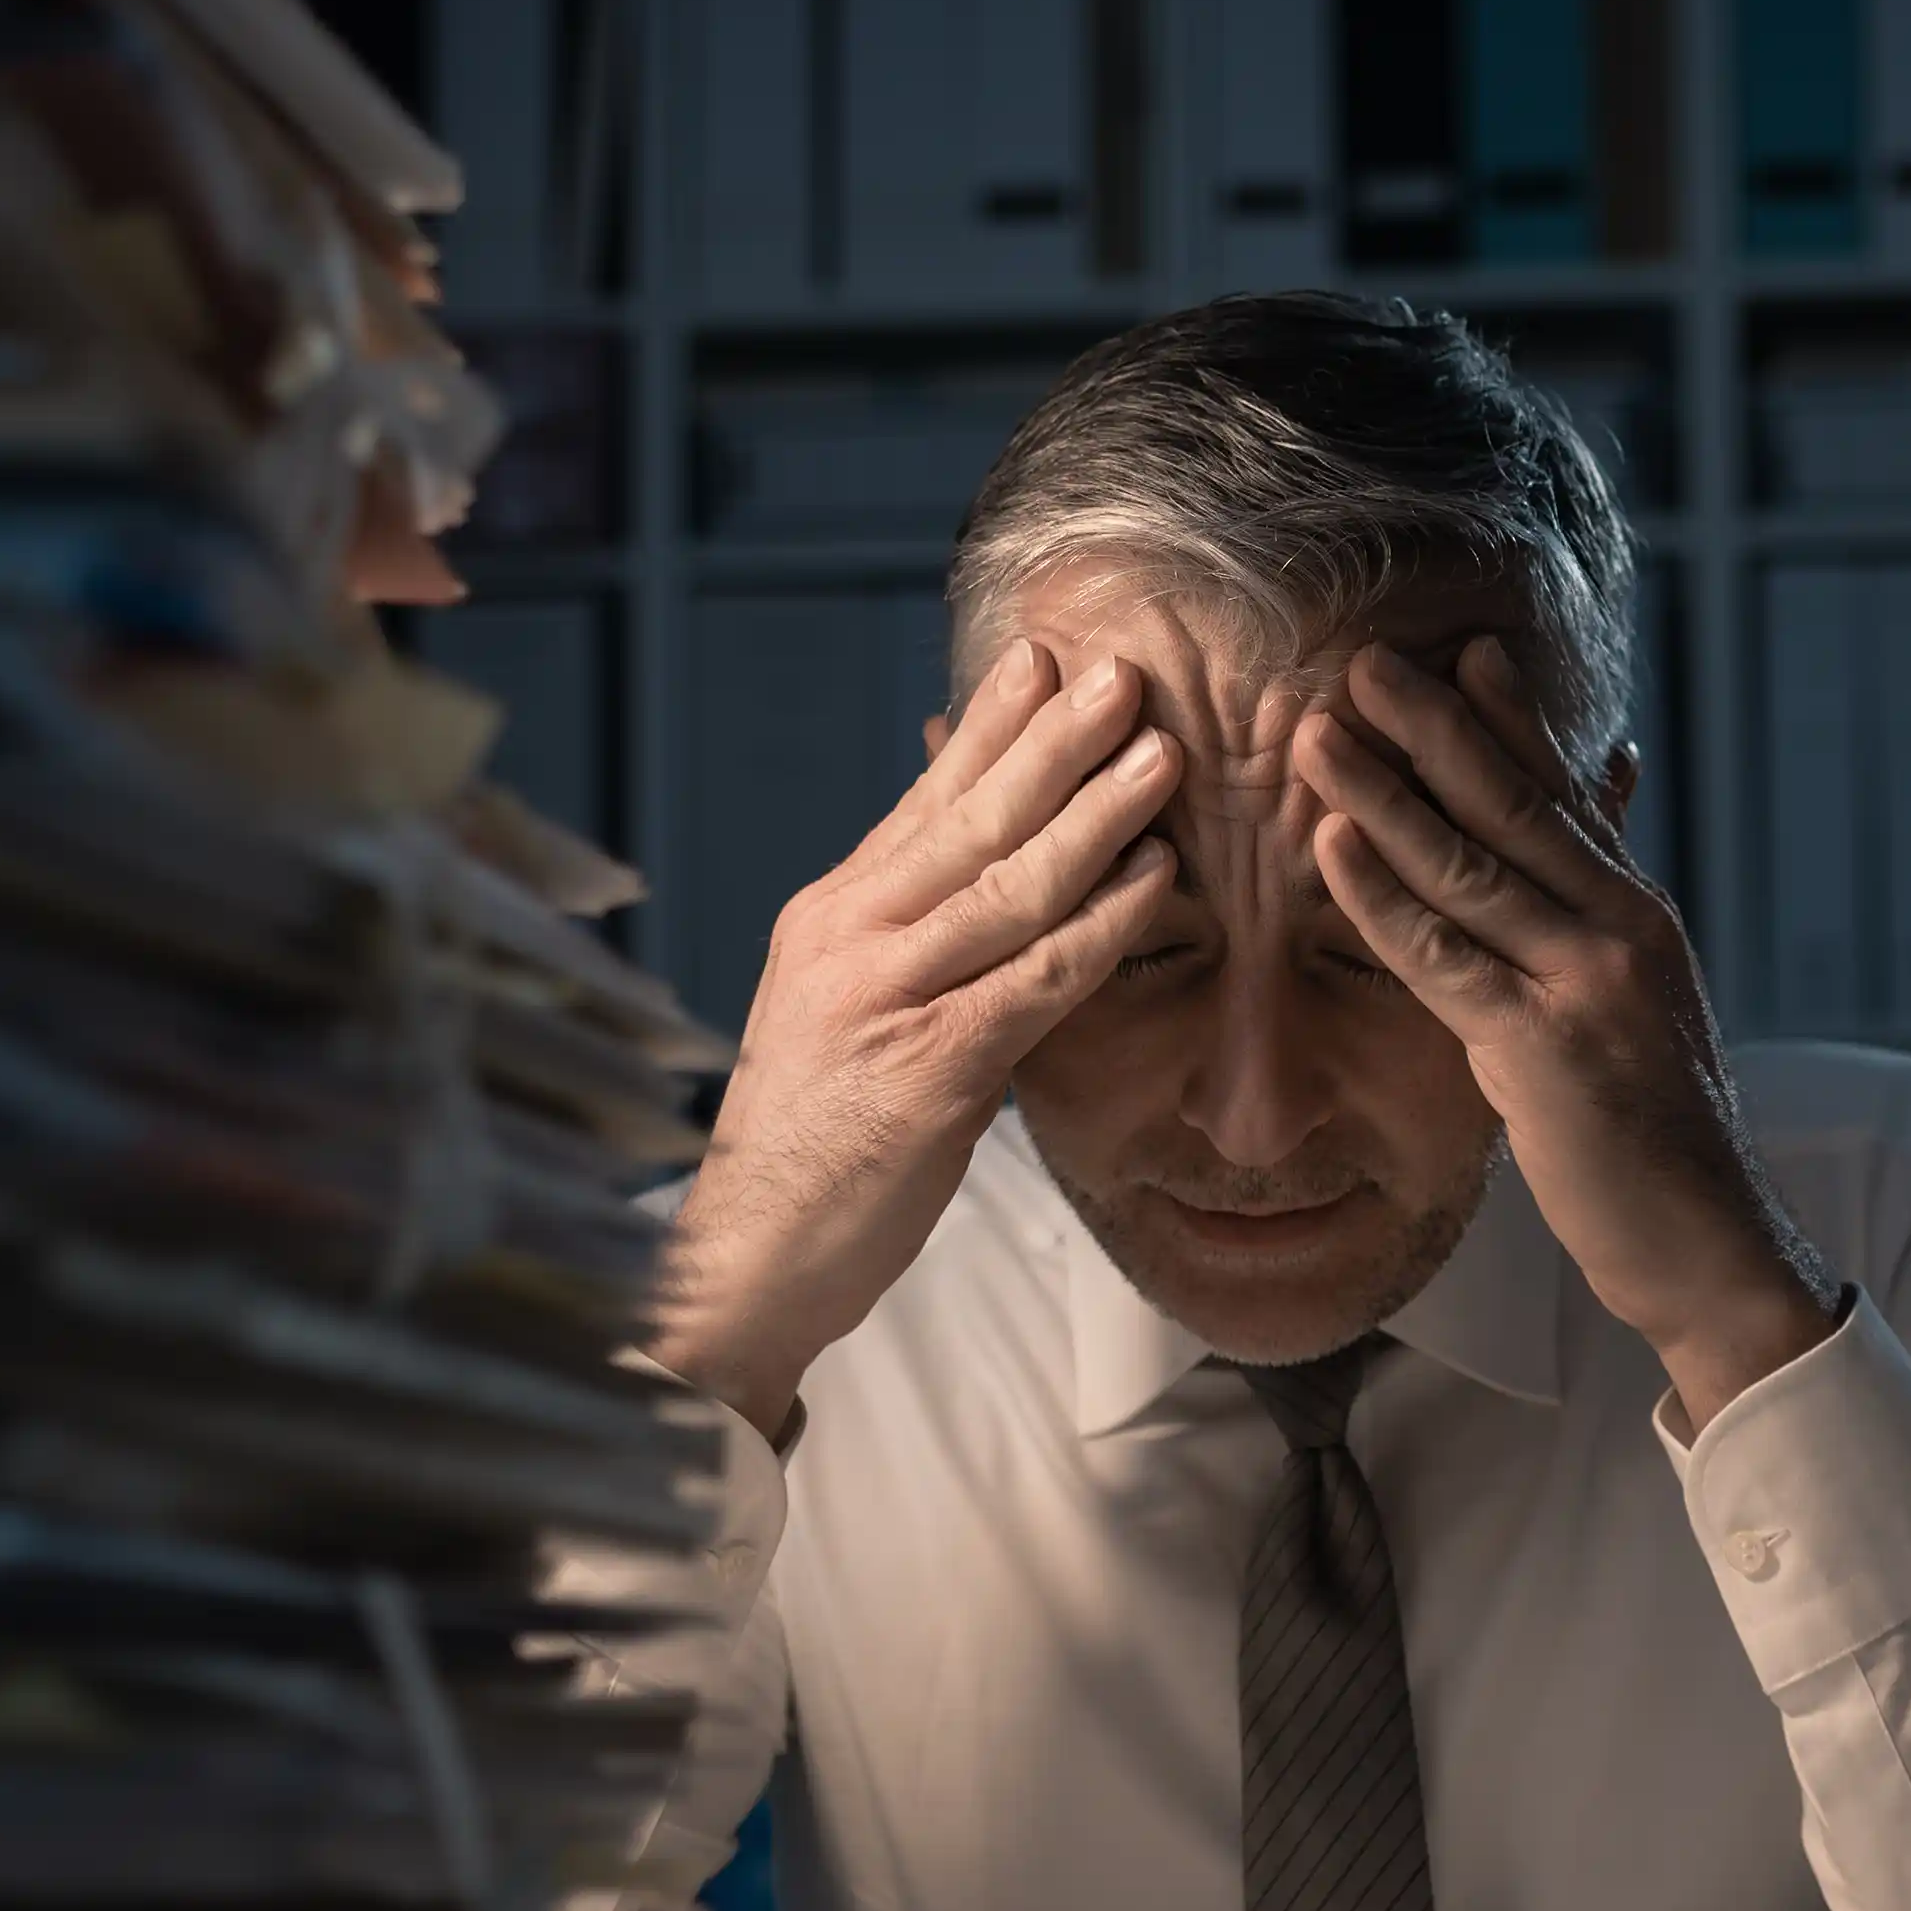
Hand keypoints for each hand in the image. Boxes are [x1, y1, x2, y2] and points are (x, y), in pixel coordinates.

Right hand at [656, 640, 1190, 1444]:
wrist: (750, 1253)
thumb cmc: (811, 1142)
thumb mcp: (840, 1011)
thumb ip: (904, 938)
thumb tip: (972, 873)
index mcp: (829, 918)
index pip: (920, 802)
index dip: (985, 727)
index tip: (1039, 657)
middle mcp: (850, 939)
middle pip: (967, 819)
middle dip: (1051, 740)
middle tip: (1121, 673)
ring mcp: (886, 999)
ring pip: (1007, 885)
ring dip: (1094, 814)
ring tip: (1160, 755)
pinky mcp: (929, 1069)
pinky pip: (1033, 980)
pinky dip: (1100, 926)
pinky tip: (1154, 882)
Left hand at [1295, 637, 1838, 1429]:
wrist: (1707, 1239)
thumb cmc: (1655, 1130)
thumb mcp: (1635, 1005)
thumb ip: (1594, 927)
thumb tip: (1580, 859)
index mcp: (1636, 913)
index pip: (1565, 794)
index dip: (1510, 718)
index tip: (1460, 648)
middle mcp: (1618, 927)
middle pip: (1513, 804)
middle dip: (1434, 725)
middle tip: (1366, 658)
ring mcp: (1584, 982)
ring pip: (1469, 865)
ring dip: (1385, 792)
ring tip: (1321, 730)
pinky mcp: (1542, 1046)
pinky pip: (1444, 956)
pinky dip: (1383, 895)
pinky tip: (1332, 847)